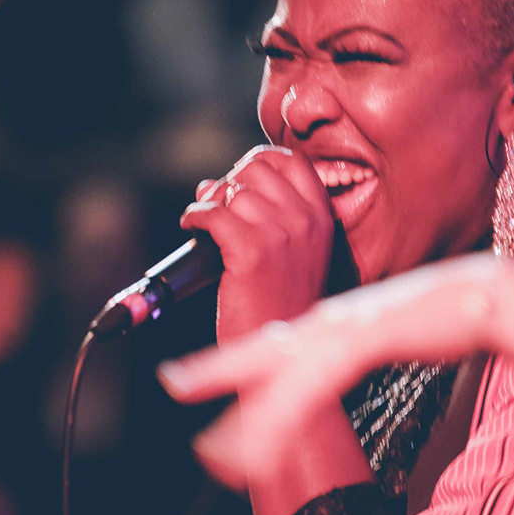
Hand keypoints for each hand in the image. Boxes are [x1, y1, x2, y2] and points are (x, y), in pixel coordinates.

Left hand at [159, 255, 498, 491]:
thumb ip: (358, 340)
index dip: (231, 359)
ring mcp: (342, 333)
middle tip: (172, 383)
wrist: (480, 296)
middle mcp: (329, 324)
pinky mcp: (362, 342)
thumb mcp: (387, 328)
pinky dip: (285, 420)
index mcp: (332, 322)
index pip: (271, 343)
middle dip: (215, 370)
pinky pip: (313, 389)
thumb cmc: (440, 316)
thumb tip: (342, 353)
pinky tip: (265, 446)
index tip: (192, 373)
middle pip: (261, 353)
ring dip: (247, 423)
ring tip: (214, 455)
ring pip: (281, 383)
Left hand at [181, 146, 335, 344]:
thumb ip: (277, 216)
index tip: (240, 179)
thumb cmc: (282, 305)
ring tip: (203, 220)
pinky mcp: (250, 252)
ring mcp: (279, 234)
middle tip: (218, 203)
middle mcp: (305, 221)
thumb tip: (221, 182)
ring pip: (232, 191)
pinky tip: (192, 227)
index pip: (291, 162)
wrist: (281, 352)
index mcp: (321, 218)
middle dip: (230, 181)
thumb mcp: (299, 254)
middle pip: (257, 169)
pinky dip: (195, 216)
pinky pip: (212, 214)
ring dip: (209, 201)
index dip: (259, 162)